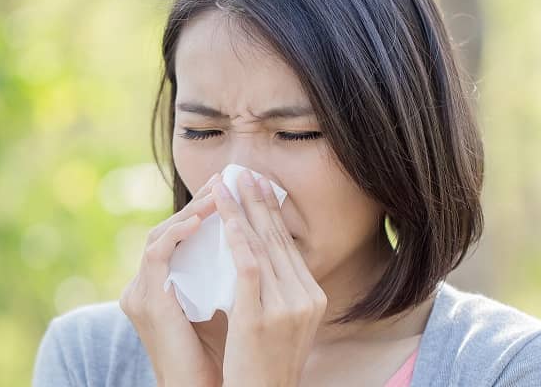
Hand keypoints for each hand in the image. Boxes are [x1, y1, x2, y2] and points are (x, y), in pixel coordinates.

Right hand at [119, 175, 221, 386]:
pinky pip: (158, 253)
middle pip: (169, 229)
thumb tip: (261, 246)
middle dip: (199, 203)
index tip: (234, 192)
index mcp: (162, 286)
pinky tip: (201, 219)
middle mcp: (146, 285)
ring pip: (161, 234)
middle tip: (226, 180)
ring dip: (190, 211)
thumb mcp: (226, 305)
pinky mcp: (147, 299)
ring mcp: (142, 292)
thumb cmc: (218, 355)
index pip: (181, 237)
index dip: (206, 212)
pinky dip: (178, 232)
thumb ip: (232, 277)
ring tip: (217, 193)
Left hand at [212, 170, 327, 386]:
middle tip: (244, 173)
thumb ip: (279, 293)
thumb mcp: (283, 325)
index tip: (260, 187)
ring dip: (243, 212)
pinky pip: (250, 267)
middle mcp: (306, 298)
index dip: (273, 213)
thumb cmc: (265, 367)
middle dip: (259, 202)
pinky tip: (227, 218)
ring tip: (227, 186)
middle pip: (279, 240)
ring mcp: (286, 307)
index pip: (289, 247)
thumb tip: (259, 259)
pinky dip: (239, 239)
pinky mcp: (262, 317)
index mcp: (313, 297)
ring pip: (263, 247)